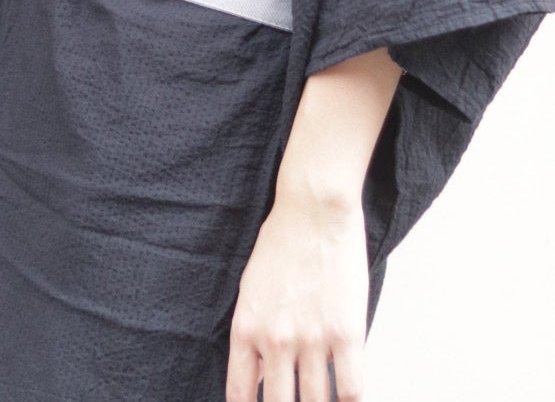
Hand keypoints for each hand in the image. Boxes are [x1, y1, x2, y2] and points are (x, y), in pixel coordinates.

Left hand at [225, 186, 367, 401]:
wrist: (313, 209)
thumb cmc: (280, 245)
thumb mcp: (250, 290)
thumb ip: (253, 338)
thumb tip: (259, 381)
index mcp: (245, 329)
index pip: (241, 395)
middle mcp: (275, 340)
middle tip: (296, 401)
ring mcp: (311, 339)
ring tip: (322, 400)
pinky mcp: (346, 333)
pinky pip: (351, 390)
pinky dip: (350, 401)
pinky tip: (348, 397)